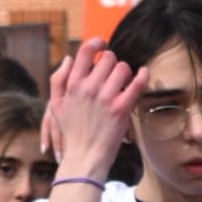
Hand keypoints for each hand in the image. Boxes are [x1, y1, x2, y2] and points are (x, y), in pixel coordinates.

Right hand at [41, 37, 148, 174]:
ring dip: (126, 73)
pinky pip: (137, 83)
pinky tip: (144, 74)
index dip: (97, 43)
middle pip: (109, 58)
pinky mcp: (121, 108)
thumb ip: (59, 80)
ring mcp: (105, 97)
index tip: (104, 46)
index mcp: (73, 84)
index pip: (86, 51)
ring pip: (123, 68)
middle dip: (114, 64)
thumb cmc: (72, 132)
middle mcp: (89, 87)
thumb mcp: (57, 105)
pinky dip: (143, 75)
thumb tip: (68, 58)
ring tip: (124, 83)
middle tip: (114, 75)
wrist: (84, 157)